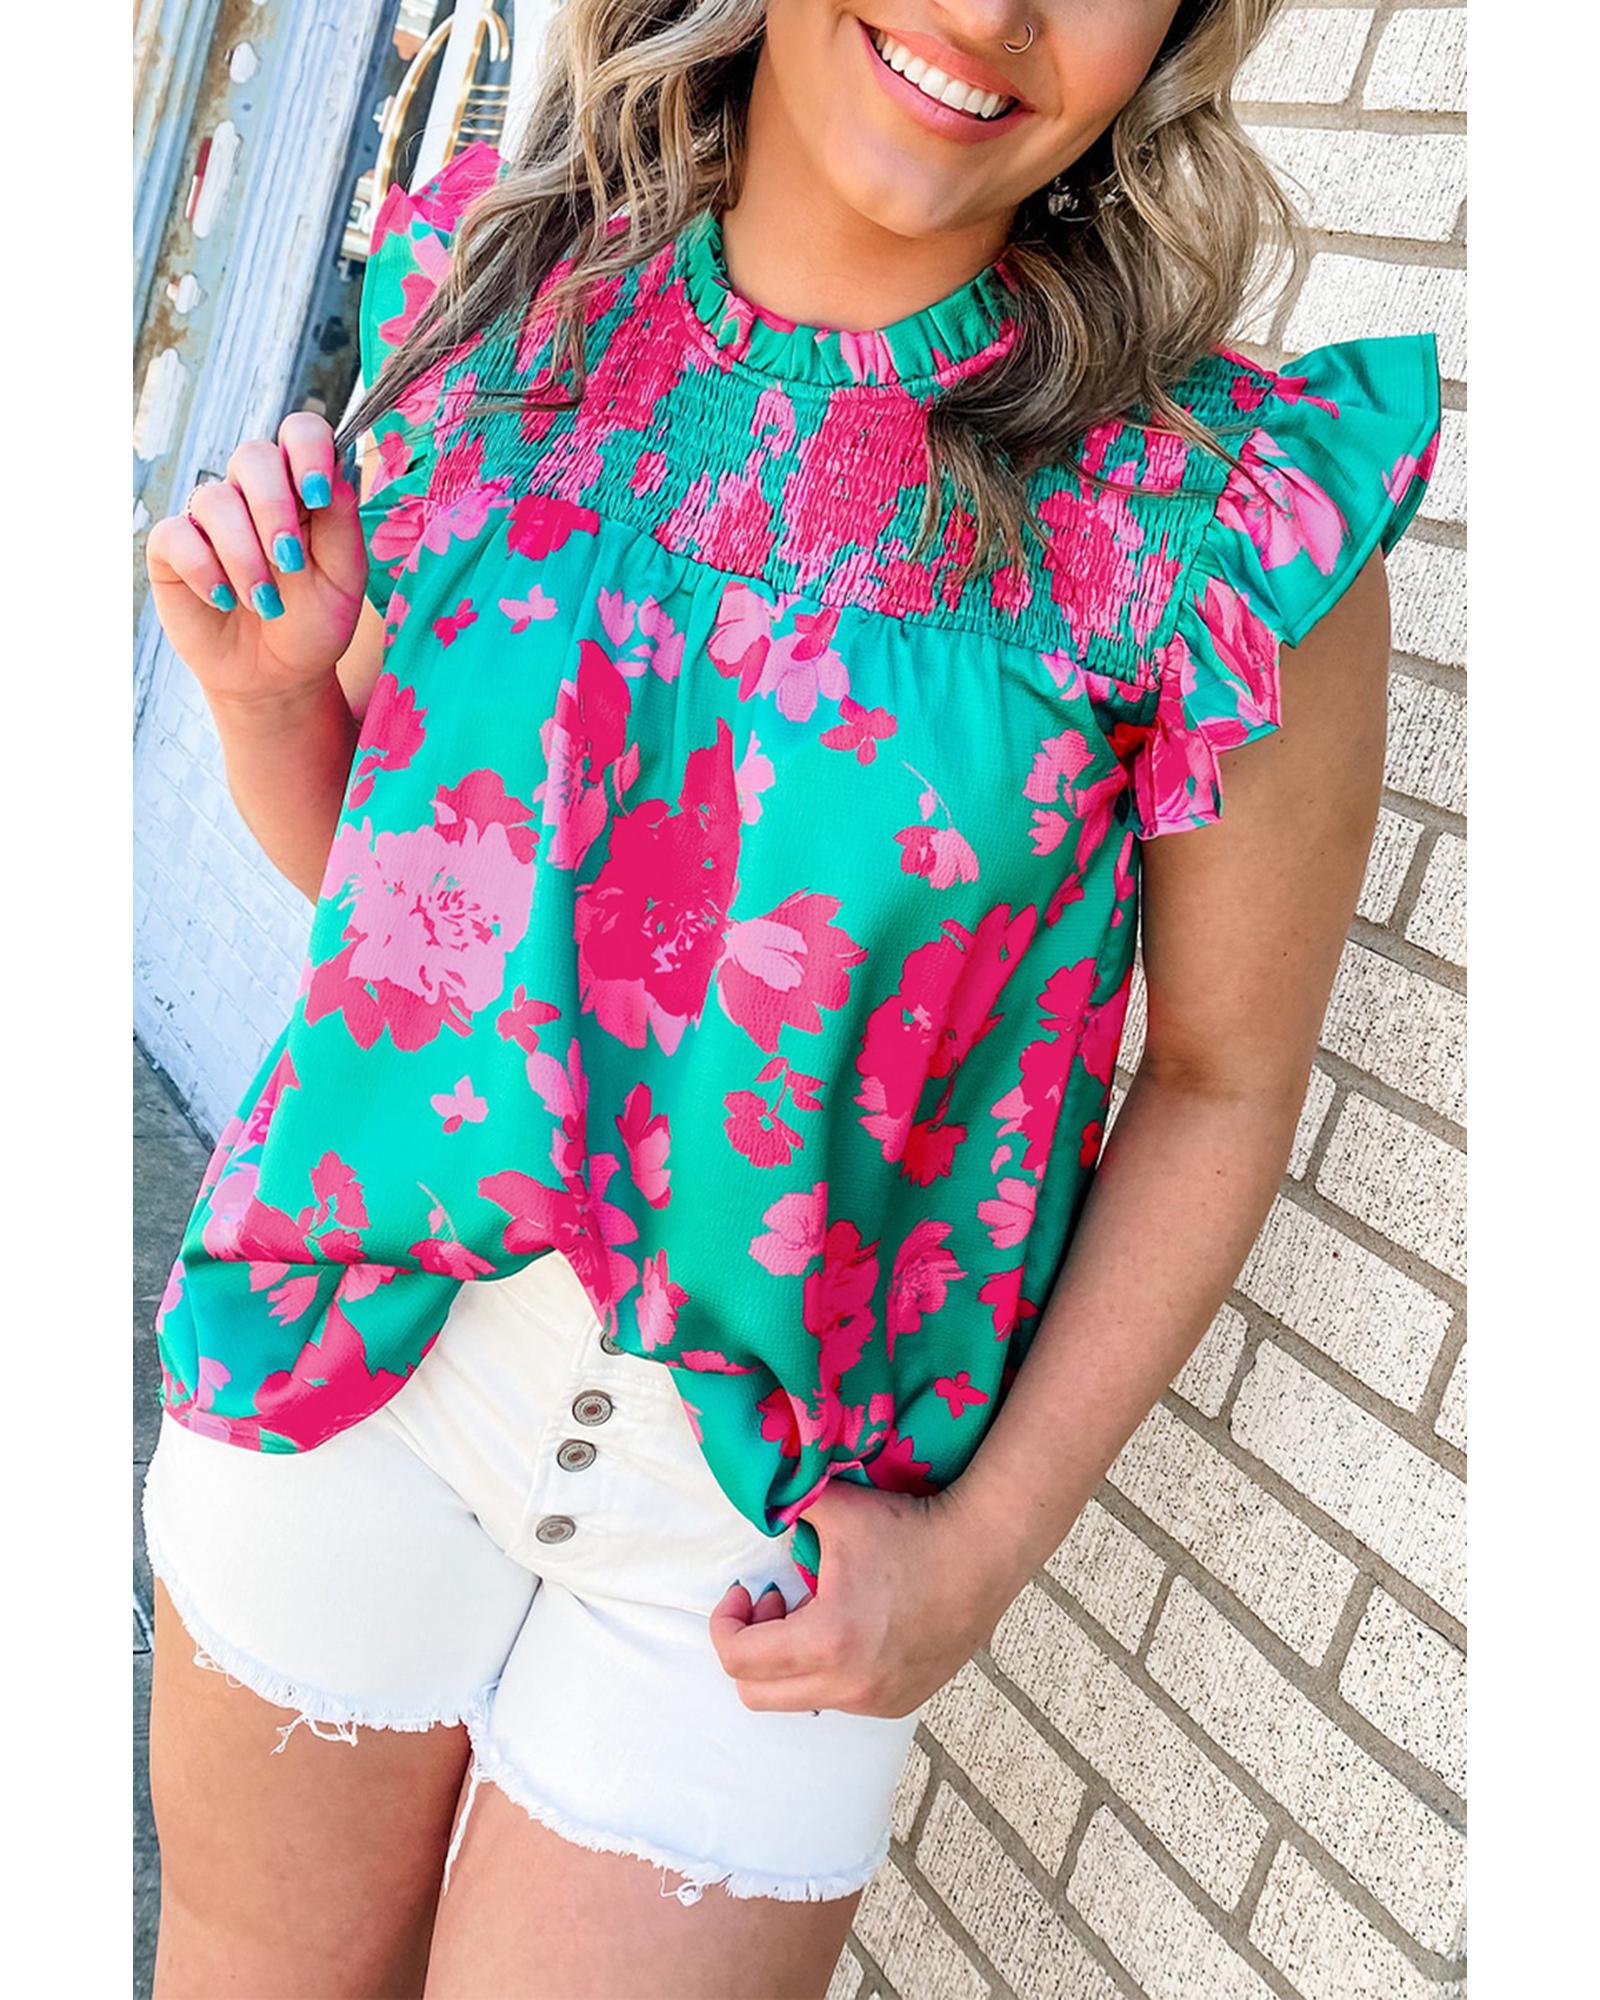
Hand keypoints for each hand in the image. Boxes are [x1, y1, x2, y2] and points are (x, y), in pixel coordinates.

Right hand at [144, 413, 368, 713]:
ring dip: (245, 556)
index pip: (300, 433)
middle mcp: (252, 493)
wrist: (278, 676)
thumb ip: (342, 525)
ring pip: (216, 500)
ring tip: (266, 604)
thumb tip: (336, 474)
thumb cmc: (314, 621)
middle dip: (274, 508)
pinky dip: (206, 571)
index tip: (318, 494)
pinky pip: (177, 536)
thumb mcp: (344, 579)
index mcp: (300, 488)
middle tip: (290, 561)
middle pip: (252, 456)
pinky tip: (225, 600)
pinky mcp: (172, 548)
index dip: (307, 450)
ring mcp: (210, 518)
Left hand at [707, 1479, 1018, 1719]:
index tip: (744, 1591)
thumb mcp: (837, 1508)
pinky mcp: (900, 1703)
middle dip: (750, 1648)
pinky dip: (827, 1671)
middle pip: (757, 1695)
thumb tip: (754, 1505)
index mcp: (827, 1642)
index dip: (725, 1624)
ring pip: (800, 1699)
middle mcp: (850, 1686)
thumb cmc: (910, 1529)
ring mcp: (877, 1702)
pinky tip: (850, 1627)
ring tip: (814, 1610)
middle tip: (774, 1603)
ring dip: (789, 1660)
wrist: (983, 1553)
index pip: (739, 1660)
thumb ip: (785, 1504)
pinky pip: (839, 1699)